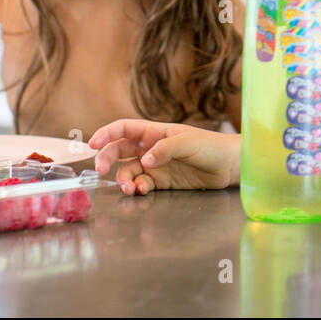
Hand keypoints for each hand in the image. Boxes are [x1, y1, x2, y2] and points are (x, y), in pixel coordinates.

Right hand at [89, 119, 238, 194]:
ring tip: (129, 188)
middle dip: (106, 158)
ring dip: (123, 179)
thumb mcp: (188, 142)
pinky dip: (138, 188)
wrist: (228, 166)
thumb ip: (165, 149)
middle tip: (100, 170)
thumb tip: (145, 160)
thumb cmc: (210, 146)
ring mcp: (155, 165)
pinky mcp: (162, 181)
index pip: (124, 128)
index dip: (106, 134)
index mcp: (155, 132)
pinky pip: (142, 184)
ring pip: (129, 171)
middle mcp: (150, 147)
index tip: (92, 143)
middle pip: (119, 150)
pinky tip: (143, 191)